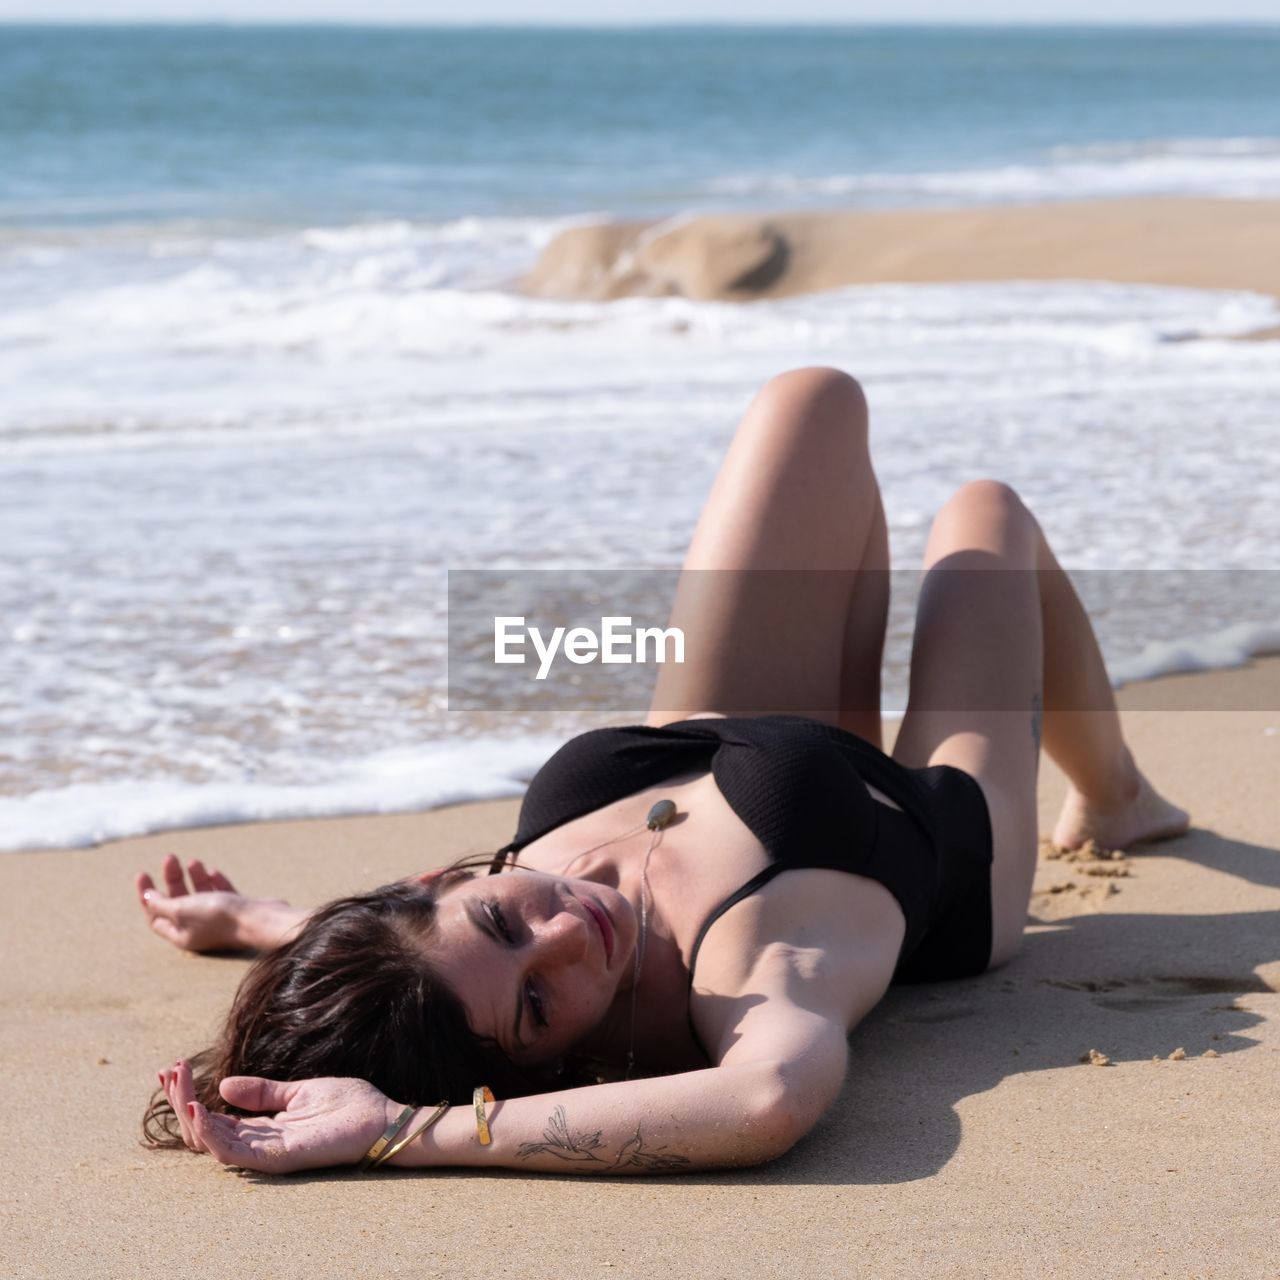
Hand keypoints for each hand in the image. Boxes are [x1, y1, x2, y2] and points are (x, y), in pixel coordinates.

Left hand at [136, 853, 251, 951]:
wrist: (260, 919)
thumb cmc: (219, 916)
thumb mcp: (182, 909)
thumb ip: (161, 904)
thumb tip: (147, 897)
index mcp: (181, 935)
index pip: (155, 916)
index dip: (147, 895)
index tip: (143, 874)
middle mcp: (198, 929)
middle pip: (177, 902)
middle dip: (172, 879)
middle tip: (170, 857)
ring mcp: (218, 920)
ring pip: (199, 896)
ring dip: (193, 877)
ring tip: (193, 861)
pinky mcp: (236, 910)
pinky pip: (220, 895)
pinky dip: (214, 882)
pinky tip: (212, 872)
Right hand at [159, 1059, 399, 1173]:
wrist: (381, 1118)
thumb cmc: (348, 1106)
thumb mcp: (299, 1091)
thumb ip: (263, 1092)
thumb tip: (223, 1085)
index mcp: (262, 1127)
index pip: (212, 1118)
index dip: (189, 1095)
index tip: (173, 1067)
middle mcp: (258, 1143)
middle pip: (203, 1130)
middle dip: (181, 1100)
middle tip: (167, 1071)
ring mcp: (266, 1153)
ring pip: (210, 1143)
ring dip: (189, 1115)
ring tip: (178, 1085)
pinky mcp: (278, 1157)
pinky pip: (234, 1152)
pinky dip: (210, 1133)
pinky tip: (198, 1109)